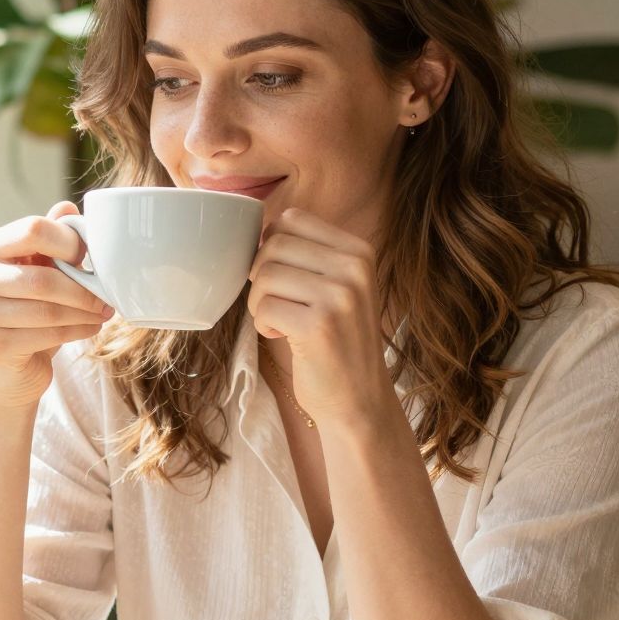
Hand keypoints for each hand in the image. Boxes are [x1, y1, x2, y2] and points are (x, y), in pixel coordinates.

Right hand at [0, 202, 113, 411]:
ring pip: (47, 311)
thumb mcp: (39, 267)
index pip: (32, 230)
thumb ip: (51, 238)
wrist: (5, 363)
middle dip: (83, 289)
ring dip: (84, 312)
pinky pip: (46, 336)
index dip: (69, 242)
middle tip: (107, 296)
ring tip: (102, 312)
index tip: (91, 256)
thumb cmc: (26, 306)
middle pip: (42, 278)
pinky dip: (76, 331)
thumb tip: (67, 208)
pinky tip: (90, 328)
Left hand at [246, 208, 396, 427]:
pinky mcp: (318, 326)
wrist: (360, 400)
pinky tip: (281, 335)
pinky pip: (264, 306)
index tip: (281, 277)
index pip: (292, 219)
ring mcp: (339, 296)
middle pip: (273, 245)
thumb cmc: (337, 342)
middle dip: (261, 276)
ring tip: (279, 321)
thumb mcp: (339, 287)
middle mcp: (354, 268)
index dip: (271, 246)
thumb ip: (310, 255)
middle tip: (276, 303)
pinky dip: (262, 323)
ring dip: (259, 302)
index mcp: (358, 251)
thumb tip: (259, 228)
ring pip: (264, 275)